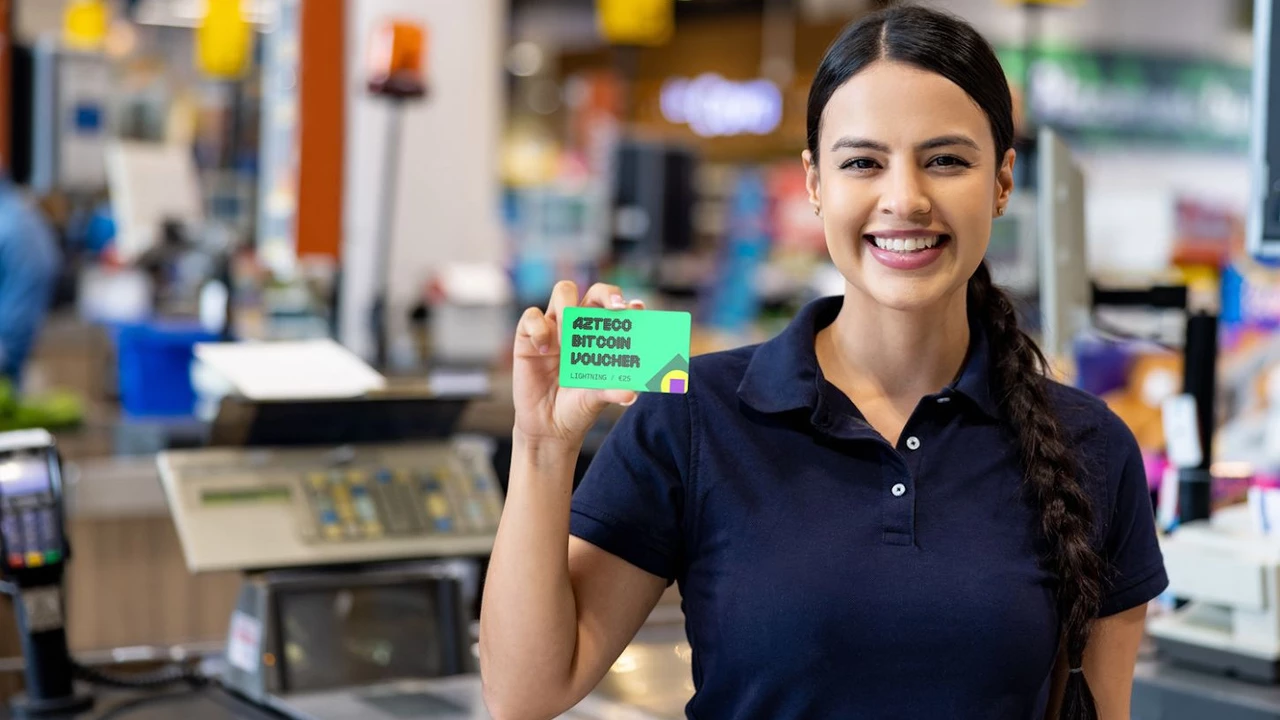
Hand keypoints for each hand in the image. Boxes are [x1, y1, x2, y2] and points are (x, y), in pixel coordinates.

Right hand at [512, 281, 644, 450]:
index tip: (636, 310)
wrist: (549, 428)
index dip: (628, 305)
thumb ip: (612, 391)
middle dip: (607, 294)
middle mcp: (581, 327)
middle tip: (615, 309)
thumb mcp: (597, 399)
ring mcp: (555, 329)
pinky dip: (539, 329)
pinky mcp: (529, 337)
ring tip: (569, 338)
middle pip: (595, 292)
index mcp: (603, 338)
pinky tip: (544, 350)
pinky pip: (532, 316)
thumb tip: (631, 393)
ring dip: (570, 308)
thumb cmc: (578, 408)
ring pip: (563, 292)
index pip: (617, 310)